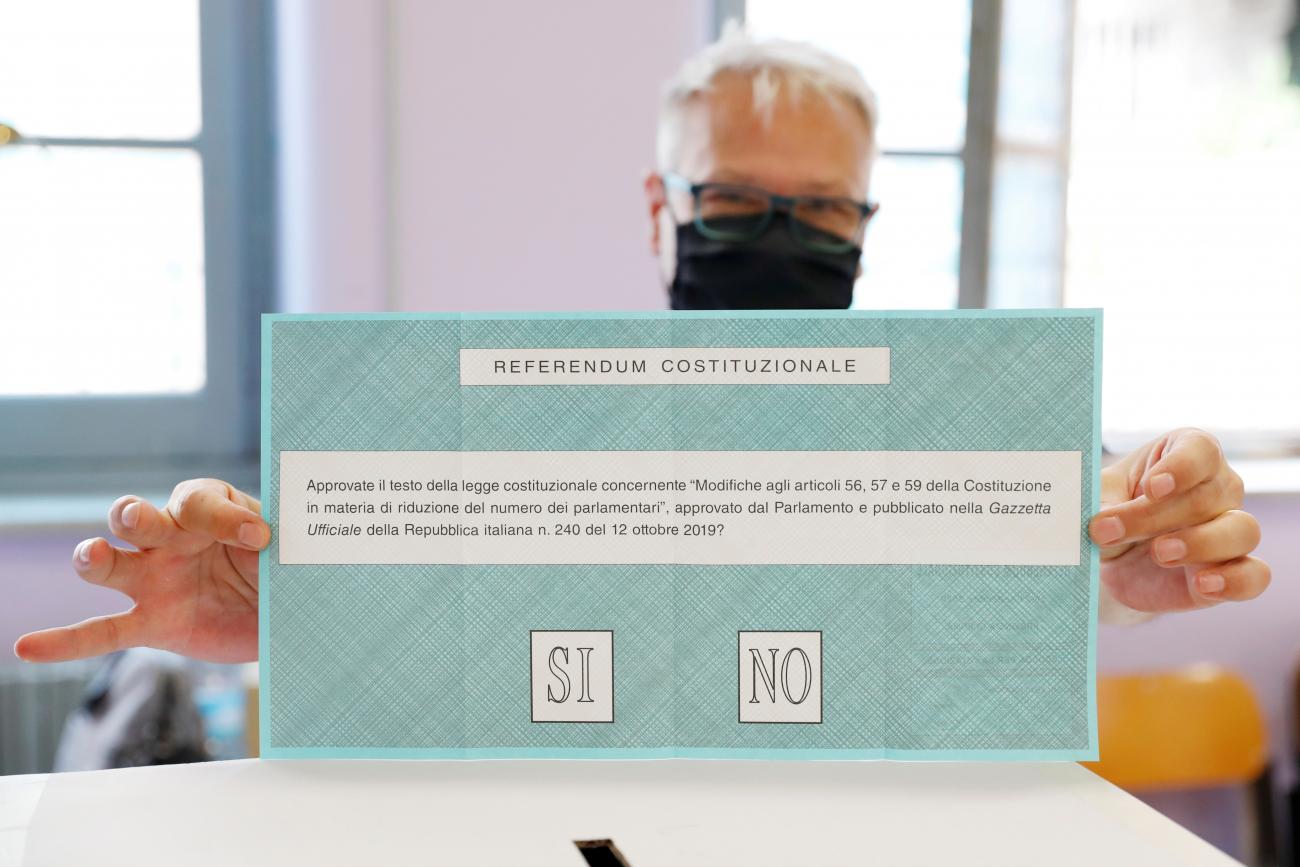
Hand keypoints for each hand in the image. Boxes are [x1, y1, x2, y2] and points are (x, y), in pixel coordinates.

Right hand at [14, 479, 268, 663]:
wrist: (288, 609)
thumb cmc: (283, 561)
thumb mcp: (286, 541)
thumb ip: (275, 533)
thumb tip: (268, 536)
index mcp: (207, 507)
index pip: (198, 501)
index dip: (225, 518)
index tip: (260, 538)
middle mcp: (171, 538)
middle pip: (136, 517)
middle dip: (134, 515)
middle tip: (140, 518)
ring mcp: (155, 580)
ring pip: (111, 563)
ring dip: (96, 557)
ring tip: (93, 556)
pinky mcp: (153, 623)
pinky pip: (103, 631)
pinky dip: (66, 641)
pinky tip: (28, 647)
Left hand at [1089, 428, 1268, 619]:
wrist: (1112, 562)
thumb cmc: (1109, 515)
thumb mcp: (1096, 502)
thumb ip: (1098, 506)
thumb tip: (1099, 520)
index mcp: (1186, 454)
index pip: (1200, 450)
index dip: (1180, 468)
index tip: (1151, 487)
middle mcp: (1218, 487)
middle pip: (1206, 496)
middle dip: (1153, 517)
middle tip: (1107, 531)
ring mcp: (1230, 529)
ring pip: (1242, 530)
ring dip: (1200, 543)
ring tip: (1159, 553)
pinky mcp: (1233, 570)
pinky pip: (1256, 574)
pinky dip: (1235, 580)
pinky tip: (1203, 585)